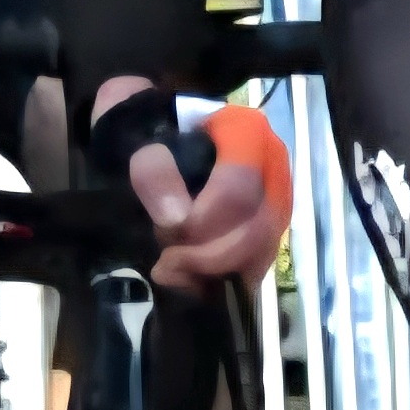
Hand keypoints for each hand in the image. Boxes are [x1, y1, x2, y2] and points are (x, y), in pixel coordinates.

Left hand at [127, 92, 293, 293]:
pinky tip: (189, 281)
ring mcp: (275, 200)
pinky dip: (221, 280)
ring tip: (171, 271)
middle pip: (257, 229)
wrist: (155, 131)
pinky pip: (256, 265)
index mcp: (245, 132)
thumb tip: (175, 219)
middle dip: (210, 257)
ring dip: (214, 272)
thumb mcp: (135, 136)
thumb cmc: (145, 128)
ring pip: (262, 252)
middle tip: (166, 264)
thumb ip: (151, 169)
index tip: (166, 229)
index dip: (204, 220)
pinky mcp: (268, 229)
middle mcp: (271, 166)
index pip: (238, 189)